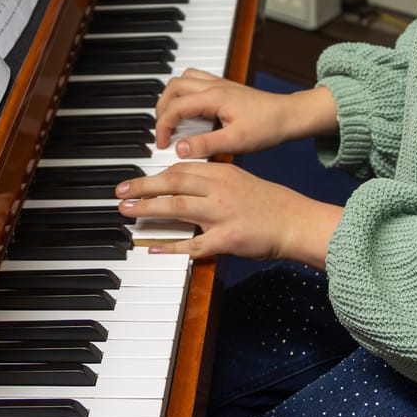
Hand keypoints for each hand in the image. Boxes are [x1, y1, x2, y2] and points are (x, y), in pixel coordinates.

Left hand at [116, 161, 342, 267]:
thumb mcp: (241, 182)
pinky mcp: (226, 239)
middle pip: (173, 183)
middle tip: (120, 192)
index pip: (182, 169)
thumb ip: (214, 182)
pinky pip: (192, 244)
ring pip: (177, 207)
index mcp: (223, 173)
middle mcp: (220, 189)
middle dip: (143, 186)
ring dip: (148, 209)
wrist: (296, 222)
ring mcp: (222, 214)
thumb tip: (186, 187)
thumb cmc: (271, 204)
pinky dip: (170, 246)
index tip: (138, 181)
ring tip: (127, 211)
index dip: (156, 174)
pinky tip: (152, 247)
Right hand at [155, 68, 336, 159]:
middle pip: (173, 87)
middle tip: (163, 132)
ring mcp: (219, 84)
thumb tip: (179, 149)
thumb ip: (205, 145)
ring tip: (172, 120)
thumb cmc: (268, 127)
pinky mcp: (225, 87)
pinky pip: (195, 81)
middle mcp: (214, 85)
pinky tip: (191, 112)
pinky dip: (185, 93)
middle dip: (162, 108)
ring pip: (183, 79)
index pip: (175, 107)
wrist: (289, 116)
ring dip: (171, 97)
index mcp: (213, 97)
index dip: (162, 126)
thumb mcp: (236, 142)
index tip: (161, 145)